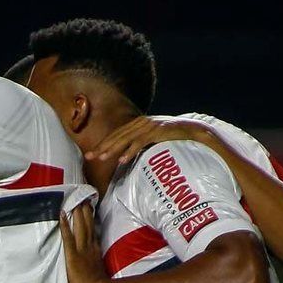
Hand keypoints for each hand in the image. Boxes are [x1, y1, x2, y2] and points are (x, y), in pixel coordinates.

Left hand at [59, 200, 107, 282]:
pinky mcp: (73, 254)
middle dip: (85, 211)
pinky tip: (62, 215)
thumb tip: (93, 260)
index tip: (89, 207)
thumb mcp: (98, 270)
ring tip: (76, 201)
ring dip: (77, 213)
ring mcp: (82, 249)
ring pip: (80, 227)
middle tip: (83, 197)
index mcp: (95, 250)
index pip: (93, 230)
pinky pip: (68, 237)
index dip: (90, 218)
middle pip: (88, 225)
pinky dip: (65, 225)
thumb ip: (94, 262)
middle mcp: (90, 246)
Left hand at [88, 115, 212, 166]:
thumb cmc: (173, 136)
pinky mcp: (157, 131)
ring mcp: (149, 126)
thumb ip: (140, 142)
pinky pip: (141, 142)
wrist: (192, 130)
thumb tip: (126, 153)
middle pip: (118, 135)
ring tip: (102, 158)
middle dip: (102, 146)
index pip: (116, 134)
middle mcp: (141, 122)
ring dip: (113, 149)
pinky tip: (122, 159)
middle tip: (89, 156)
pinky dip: (131, 150)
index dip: (103, 144)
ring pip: (126, 138)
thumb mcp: (153, 137)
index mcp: (138, 123)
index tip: (91, 154)